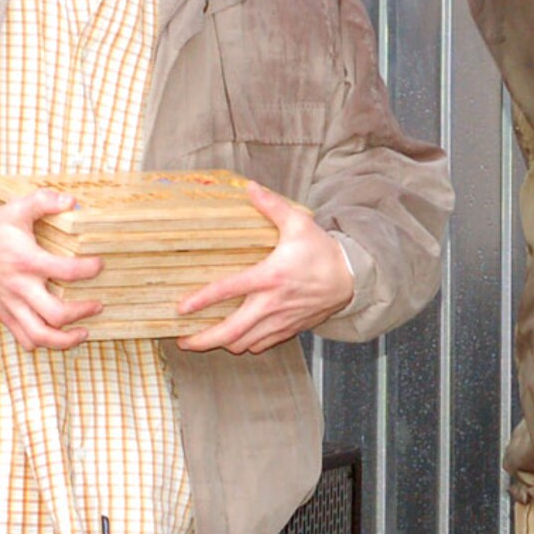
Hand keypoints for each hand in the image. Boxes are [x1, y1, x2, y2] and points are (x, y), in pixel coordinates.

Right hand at [0, 191, 104, 350]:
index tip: (99, 265)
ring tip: (83, 333)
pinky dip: (43, 343)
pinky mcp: (5, 314)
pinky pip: (24, 338)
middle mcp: (20, 287)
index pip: (64, 271)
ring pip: (39, 335)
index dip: (87, 269)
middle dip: (81, 313)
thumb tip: (71, 201)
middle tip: (97, 305)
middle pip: (55, 314)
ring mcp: (11, 305)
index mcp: (26, 261)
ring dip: (65, 340)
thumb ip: (43, 201)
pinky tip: (59, 336)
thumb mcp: (15, 209)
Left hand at [177, 183, 354, 354]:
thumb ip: (272, 206)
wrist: (351, 278)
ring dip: (221, 344)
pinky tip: (236, 339)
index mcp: (270, 276)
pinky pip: (261, 346)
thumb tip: (250, 187)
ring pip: (244, 344)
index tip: (181, 309)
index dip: (201, 301)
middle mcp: (272, 303)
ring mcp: (280, 320)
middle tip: (182, 340)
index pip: (228, 290)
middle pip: (231, 332)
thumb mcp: (298, 223)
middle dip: (202, 340)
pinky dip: (245, 345)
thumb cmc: (323, 252)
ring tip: (204, 340)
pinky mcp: (289, 329)